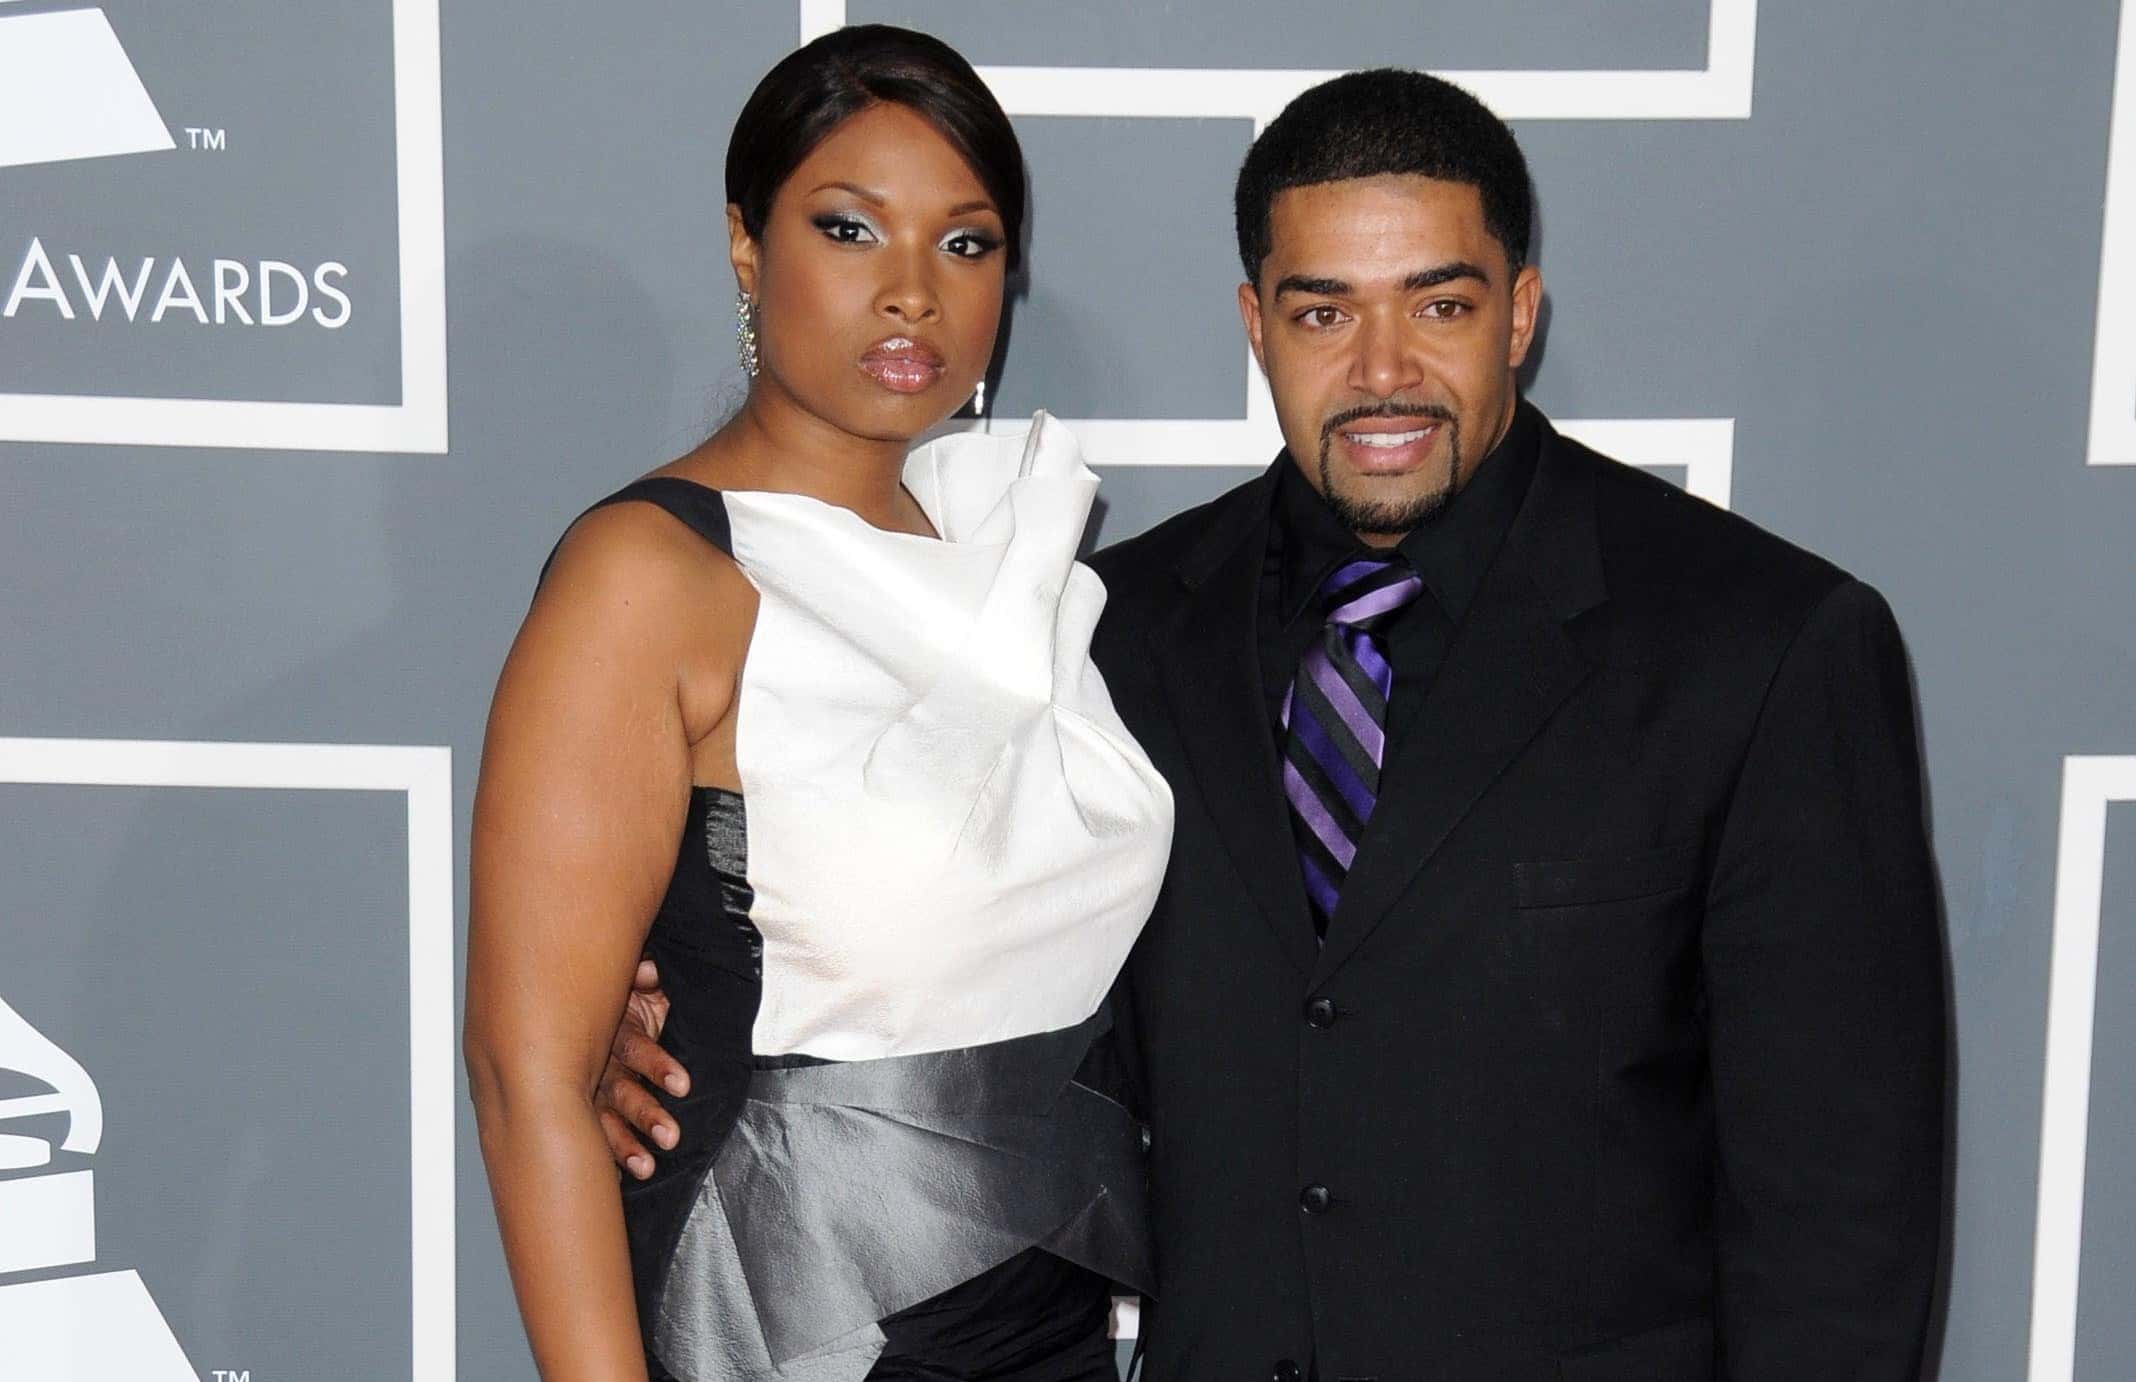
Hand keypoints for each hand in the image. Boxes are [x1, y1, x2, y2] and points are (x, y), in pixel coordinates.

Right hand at [597, 958, 686, 1179]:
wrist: (589, 1003)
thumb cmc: (626, 995)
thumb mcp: (636, 981)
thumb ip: (643, 977)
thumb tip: (649, 970)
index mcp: (612, 1029)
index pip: (635, 1049)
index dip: (658, 1066)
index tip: (683, 1086)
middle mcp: (597, 1062)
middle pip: (620, 1090)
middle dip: (645, 1114)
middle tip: (670, 1137)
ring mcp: (591, 1087)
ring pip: (605, 1118)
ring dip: (625, 1144)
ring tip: (647, 1168)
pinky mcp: (590, 1107)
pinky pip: (598, 1134)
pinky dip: (611, 1156)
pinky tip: (623, 1178)